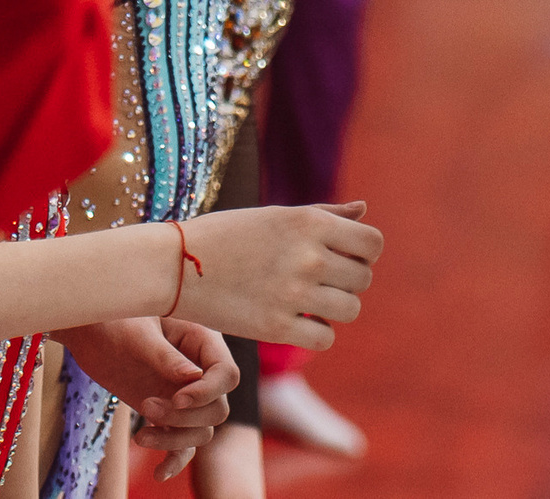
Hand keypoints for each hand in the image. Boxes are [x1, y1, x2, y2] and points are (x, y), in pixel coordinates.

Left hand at [56, 317, 236, 479]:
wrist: (89, 334)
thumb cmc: (113, 322)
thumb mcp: (138, 334)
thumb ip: (166, 356)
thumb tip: (194, 378)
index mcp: (201, 339)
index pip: (227, 374)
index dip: (207, 392)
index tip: (177, 399)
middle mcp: (199, 370)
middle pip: (218, 408)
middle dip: (185, 417)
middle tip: (147, 406)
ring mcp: (185, 394)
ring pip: (202, 431)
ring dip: (175, 438)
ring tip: (140, 434)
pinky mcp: (168, 414)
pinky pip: (183, 444)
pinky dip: (175, 459)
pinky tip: (159, 474)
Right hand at [175, 203, 382, 350]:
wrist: (176, 266)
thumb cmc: (228, 234)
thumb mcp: (276, 215)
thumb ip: (325, 214)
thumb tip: (364, 210)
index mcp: (309, 222)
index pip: (372, 243)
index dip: (363, 252)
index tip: (343, 256)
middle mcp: (308, 256)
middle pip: (363, 278)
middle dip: (347, 280)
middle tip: (318, 280)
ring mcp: (294, 293)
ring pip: (350, 309)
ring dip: (335, 308)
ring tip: (308, 300)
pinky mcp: (277, 328)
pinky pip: (325, 338)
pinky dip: (316, 333)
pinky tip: (296, 320)